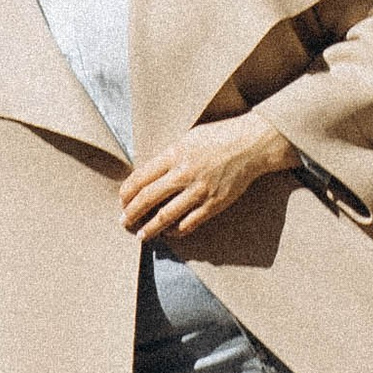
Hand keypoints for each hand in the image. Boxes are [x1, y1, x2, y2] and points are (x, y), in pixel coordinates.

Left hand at [119, 112, 297, 242]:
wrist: (250, 144)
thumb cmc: (219, 137)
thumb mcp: (188, 138)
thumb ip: (169, 156)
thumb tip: (149, 174)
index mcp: (174, 154)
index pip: (140, 177)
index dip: (127, 192)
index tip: (122, 200)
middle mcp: (183, 173)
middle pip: (148, 198)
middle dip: (131, 213)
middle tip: (123, 221)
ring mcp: (199, 190)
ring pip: (165, 216)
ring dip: (150, 228)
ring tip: (141, 235)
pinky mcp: (214, 203)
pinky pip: (189, 223)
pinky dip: (176, 231)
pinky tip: (169, 233)